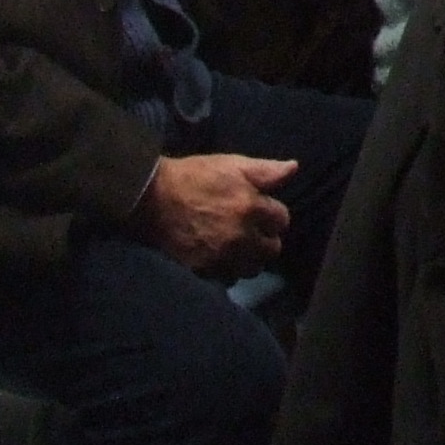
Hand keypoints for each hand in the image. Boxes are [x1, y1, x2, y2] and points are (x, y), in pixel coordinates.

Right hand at [131, 153, 293, 276]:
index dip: (273, 215)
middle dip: (266, 240)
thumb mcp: (231, 165)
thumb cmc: (193, 177)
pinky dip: (228, 271)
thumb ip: (265, 170)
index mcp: (252, 207)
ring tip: (238, 248)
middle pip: (272, 249)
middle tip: (253, 232)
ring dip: (250, 259)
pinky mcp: (202, 270)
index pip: (282, 221)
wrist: (150, 199)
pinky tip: (220, 259)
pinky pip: (227, 279)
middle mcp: (241, 236)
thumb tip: (294, 168)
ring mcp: (221, 256)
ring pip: (252, 268)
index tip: (262, 212)